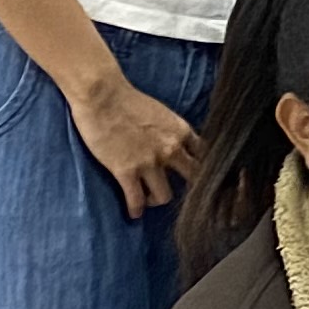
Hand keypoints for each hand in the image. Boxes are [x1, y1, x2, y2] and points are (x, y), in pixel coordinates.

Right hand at [72, 75, 199, 215]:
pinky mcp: (126, 171)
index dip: (205, 170)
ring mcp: (149, 162)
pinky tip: (134, 212)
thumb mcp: (162, 113)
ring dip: (157, 200)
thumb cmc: (128, 99)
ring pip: (165, 196)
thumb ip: (172, 132)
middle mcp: (171, 149)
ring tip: (149, 199)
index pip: (206, 157)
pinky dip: (136, 209)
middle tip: (182, 197)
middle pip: (194, 180)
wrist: (102, 95)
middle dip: (191, 190)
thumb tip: (176, 145)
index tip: (202, 179)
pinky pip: (136, 199)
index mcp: (181, 131)